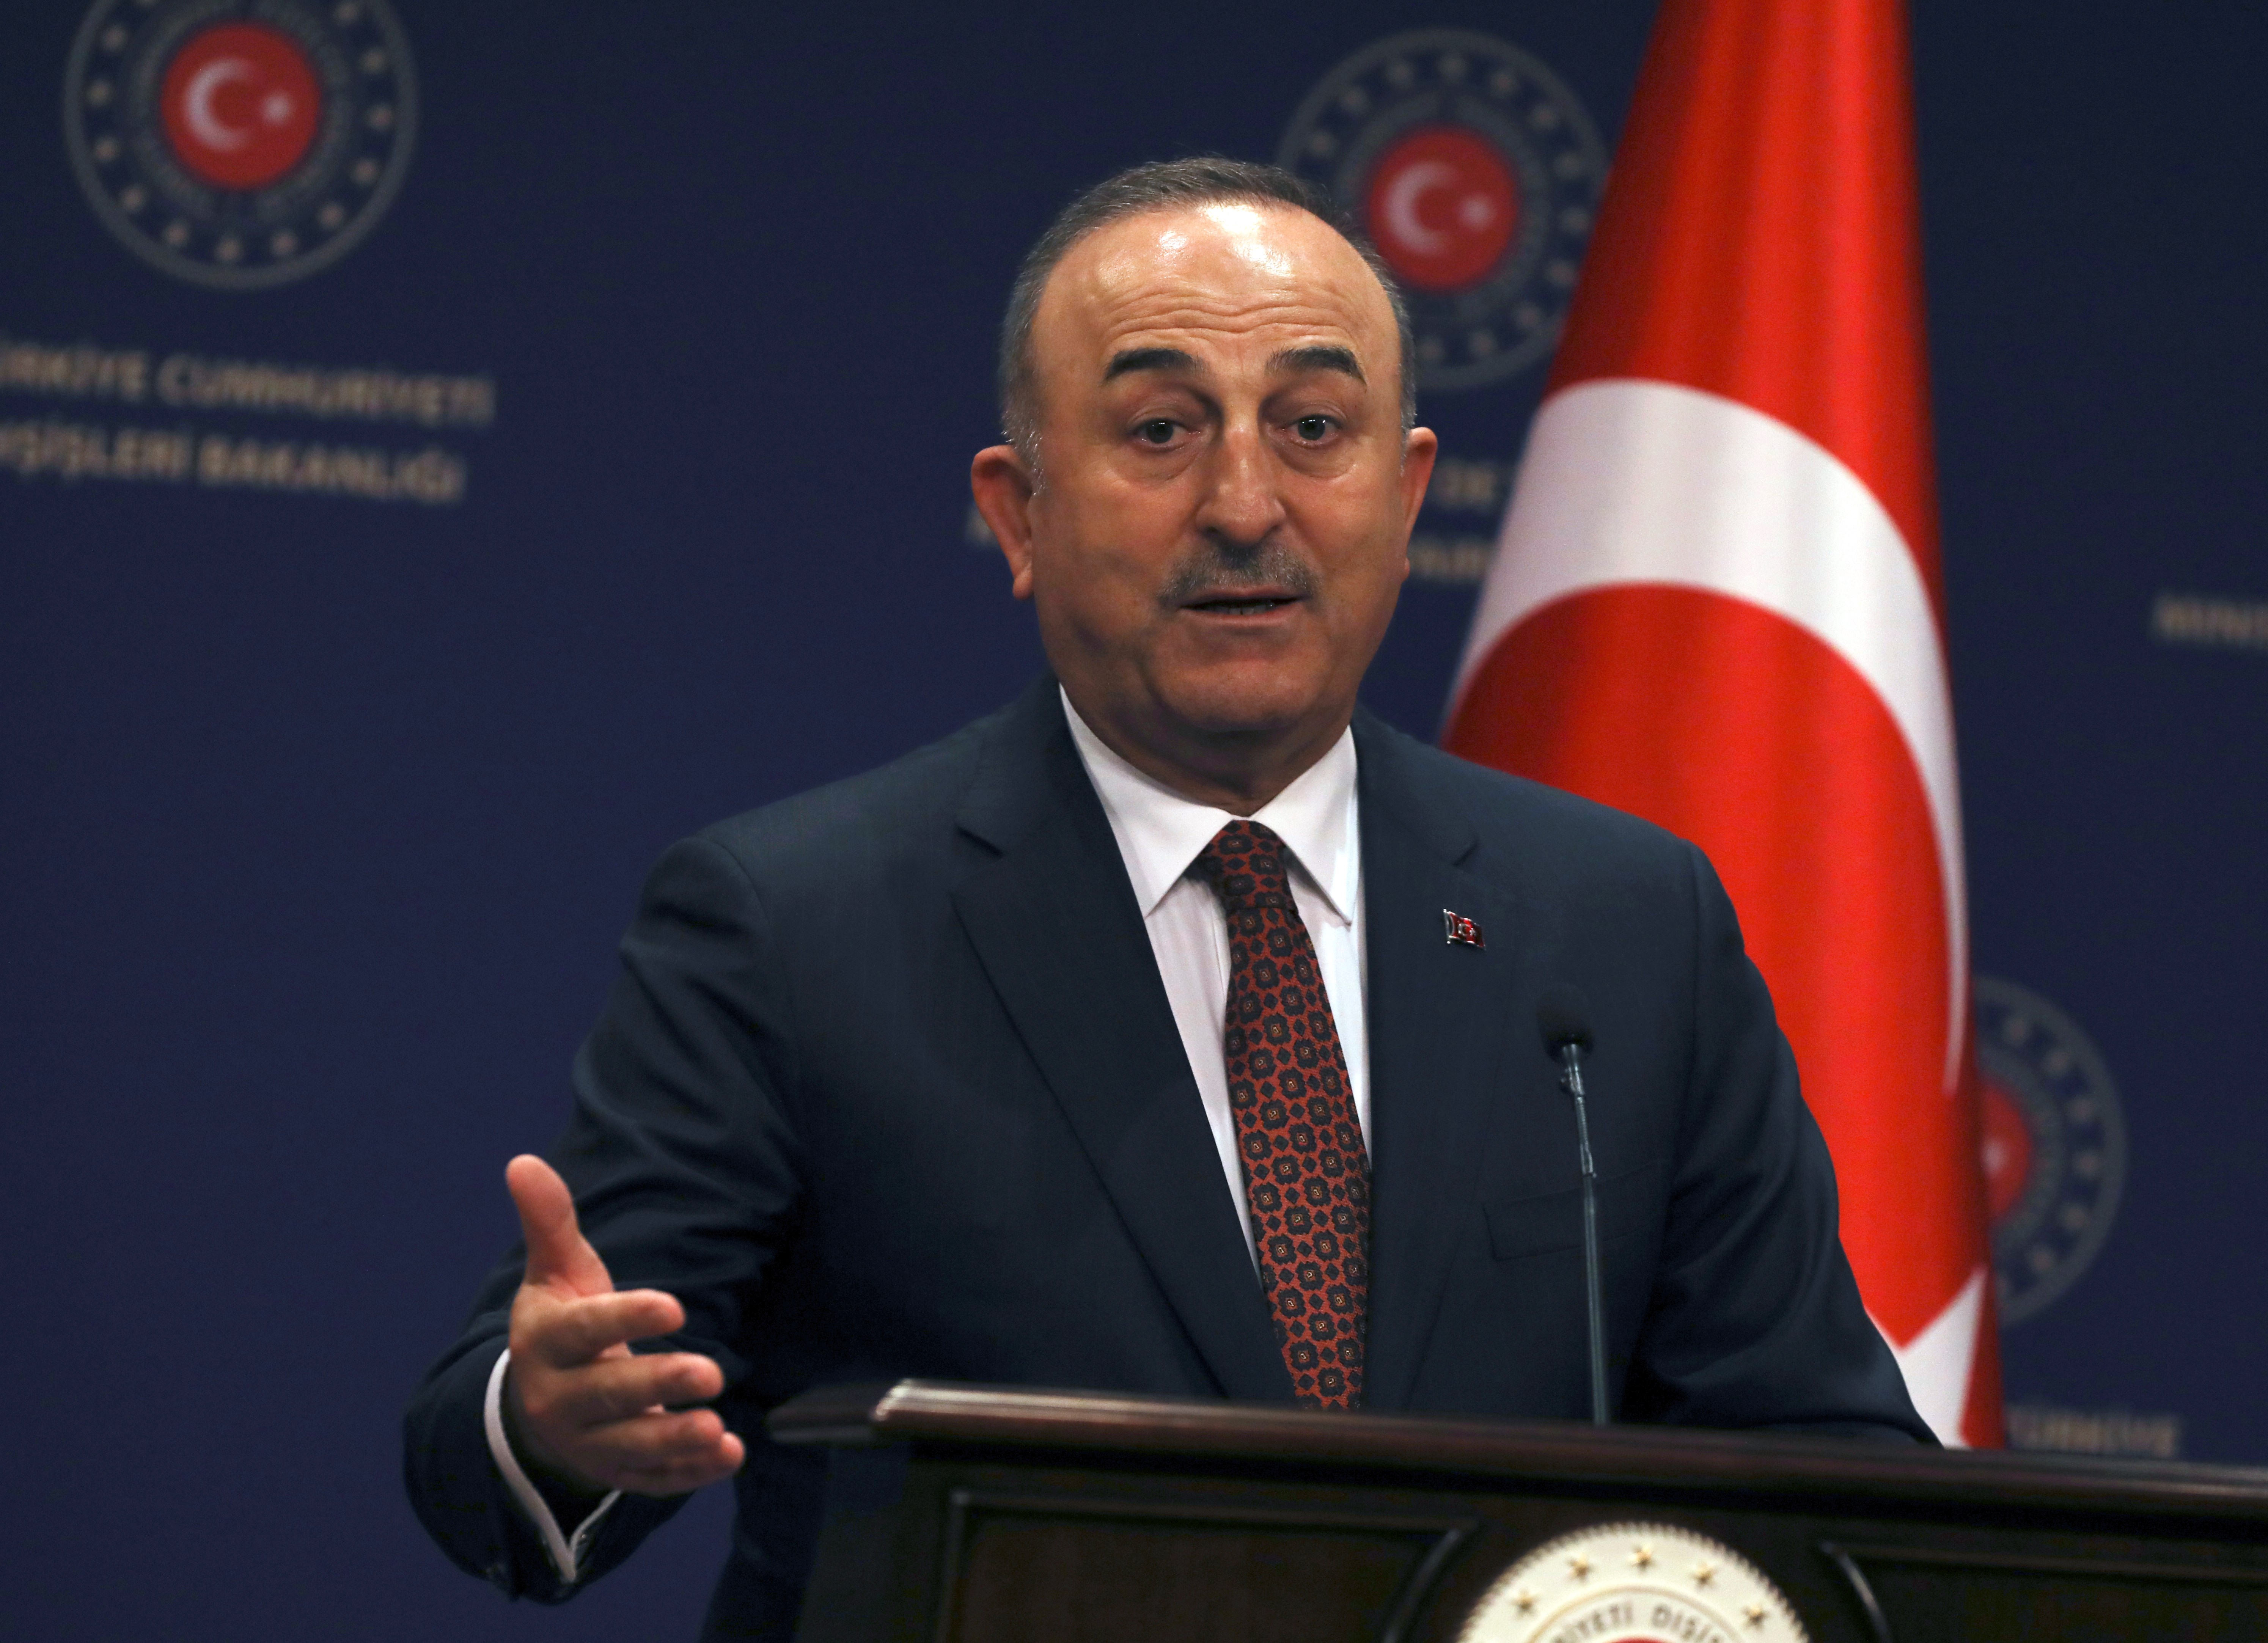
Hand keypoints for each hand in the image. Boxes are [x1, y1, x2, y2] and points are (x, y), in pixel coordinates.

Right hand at [500, 1155, 744, 1498]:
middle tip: (712, 1372)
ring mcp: (588, 1441)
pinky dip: (690, 1474)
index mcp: (546, 1342)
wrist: (540, 1401)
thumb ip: (550, 1222)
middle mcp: (560, 1398)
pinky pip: (652, 1479)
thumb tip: (523, 1161)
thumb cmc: (563, 1322)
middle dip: (660, 1384)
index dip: (626, 1319)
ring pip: (631, 1446)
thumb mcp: (555, 1272)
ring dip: (675, 1440)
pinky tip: (730, 1455)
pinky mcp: (617, 1471)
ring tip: (718, 1428)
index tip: (673, 1306)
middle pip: (611, 1394)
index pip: (584, 1331)